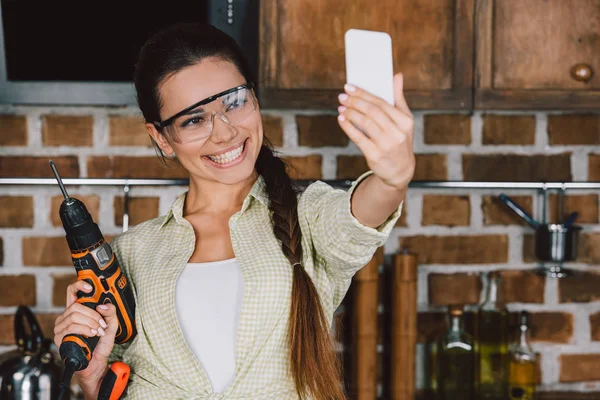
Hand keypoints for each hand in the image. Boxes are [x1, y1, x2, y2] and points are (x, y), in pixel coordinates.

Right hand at [54, 281, 119, 384]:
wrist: (96, 363)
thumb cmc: (100, 344)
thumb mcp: (111, 325)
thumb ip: (110, 313)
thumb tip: (102, 305)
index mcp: (77, 310)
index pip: (72, 292)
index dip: (79, 286)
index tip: (90, 287)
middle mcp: (66, 317)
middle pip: (75, 305)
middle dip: (92, 314)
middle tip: (101, 324)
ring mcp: (61, 327)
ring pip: (74, 316)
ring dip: (90, 323)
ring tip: (98, 332)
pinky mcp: (59, 337)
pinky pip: (71, 327)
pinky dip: (85, 330)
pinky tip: (91, 335)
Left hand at [337, 73, 414, 190]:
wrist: (400, 170)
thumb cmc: (400, 140)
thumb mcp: (405, 120)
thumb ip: (399, 98)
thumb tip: (397, 76)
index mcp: (405, 121)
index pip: (382, 103)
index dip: (363, 93)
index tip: (349, 87)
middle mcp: (397, 133)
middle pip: (372, 112)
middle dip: (355, 102)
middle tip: (342, 96)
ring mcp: (386, 145)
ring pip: (365, 123)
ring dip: (350, 113)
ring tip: (341, 107)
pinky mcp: (375, 156)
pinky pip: (358, 138)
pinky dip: (348, 127)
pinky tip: (341, 119)